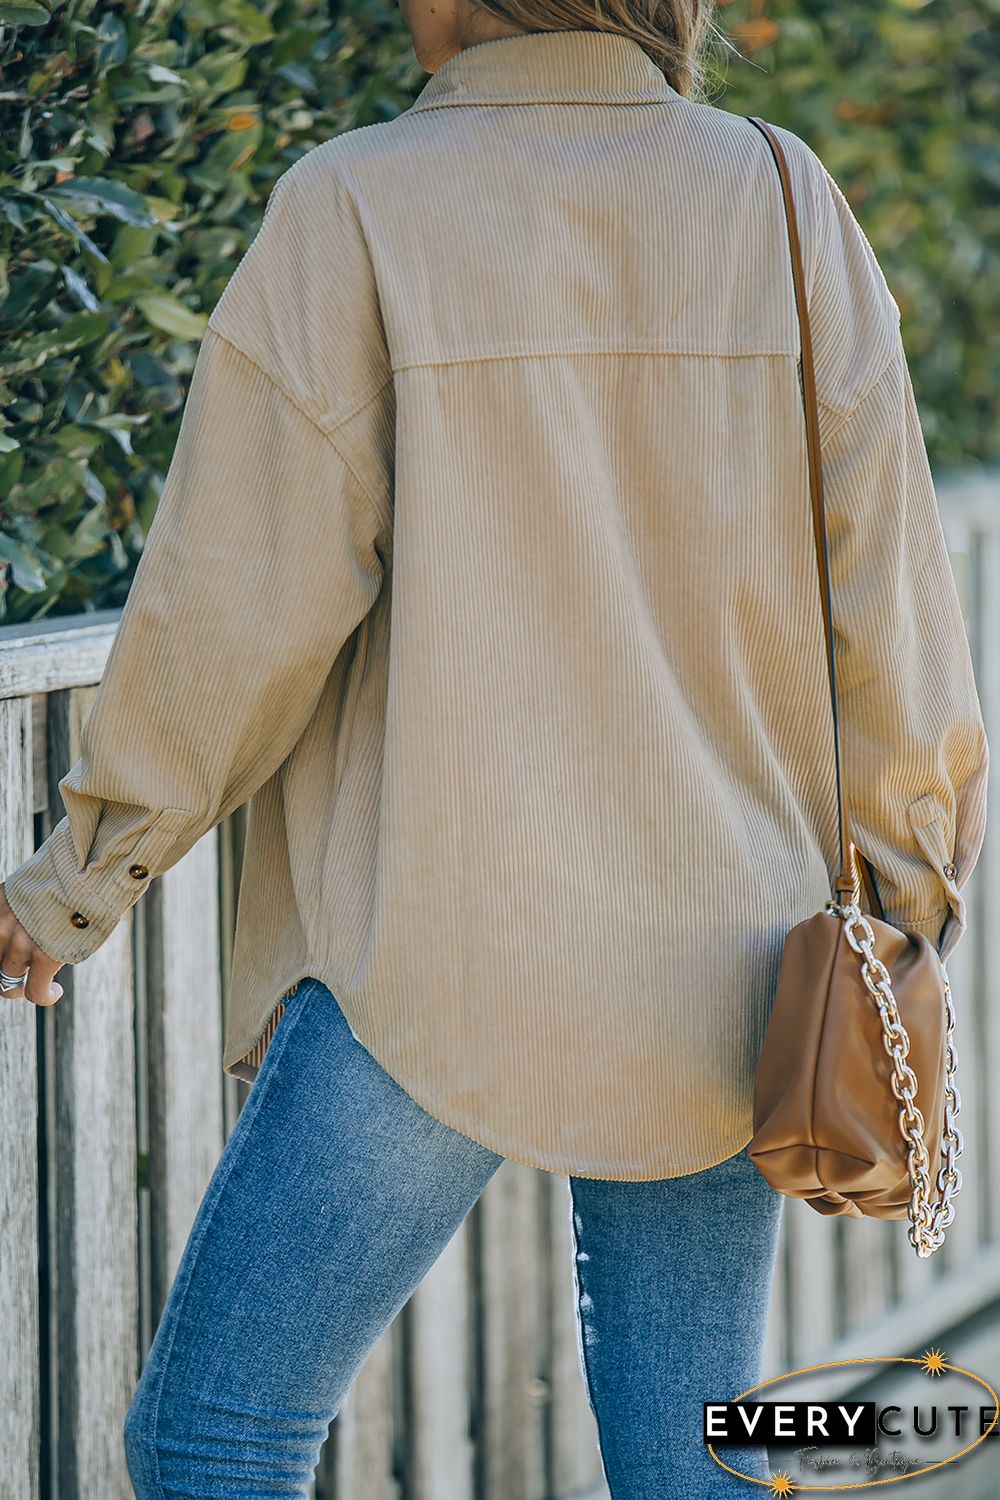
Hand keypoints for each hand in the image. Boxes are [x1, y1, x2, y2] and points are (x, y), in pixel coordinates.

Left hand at [0, 884, 64, 1004]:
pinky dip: (46, 995)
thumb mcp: (35, 883)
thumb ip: (24, 906)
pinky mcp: (42, 957)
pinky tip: (55, 992)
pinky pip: (36, 992)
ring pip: (8, 983)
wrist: (91, 868)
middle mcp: (1, 925)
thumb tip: (31, 923)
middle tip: (23, 976)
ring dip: (25, 986)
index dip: (2, 953)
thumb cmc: (73, 872)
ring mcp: (20, 942)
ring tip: (43, 983)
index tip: (11, 959)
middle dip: (8, 973)